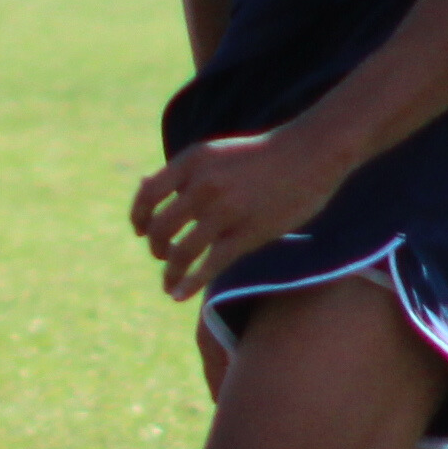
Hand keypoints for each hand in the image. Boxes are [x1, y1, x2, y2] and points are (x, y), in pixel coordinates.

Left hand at [131, 126, 354, 300]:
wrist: (310, 153)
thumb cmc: (262, 156)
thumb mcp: (215, 153)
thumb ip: (182, 174)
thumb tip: (143, 187)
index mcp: (192, 162)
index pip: (148, 195)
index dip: (138, 217)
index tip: (139, 231)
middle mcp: (203, 185)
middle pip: (160, 227)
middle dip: (155, 247)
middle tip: (161, 255)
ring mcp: (225, 210)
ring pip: (181, 251)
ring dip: (170, 270)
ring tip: (169, 280)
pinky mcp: (247, 233)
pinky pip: (209, 265)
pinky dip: (189, 283)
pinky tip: (179, 294)